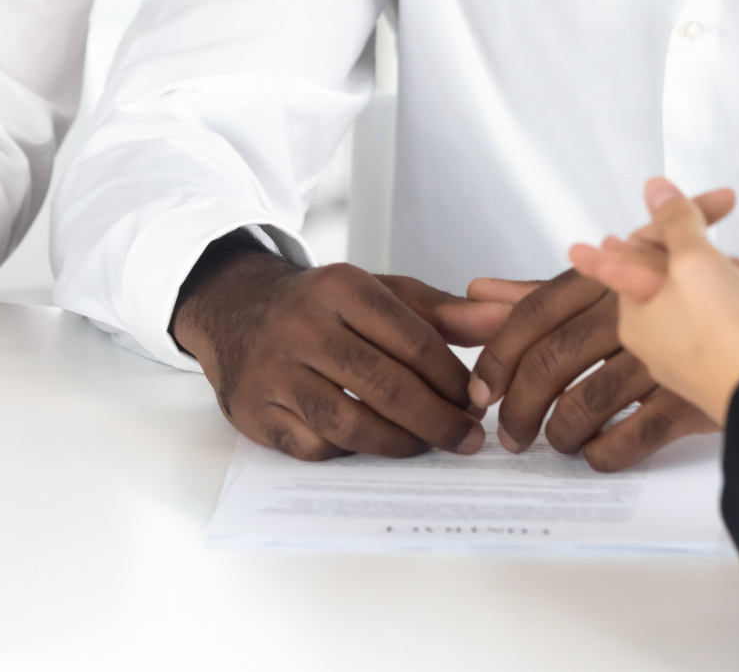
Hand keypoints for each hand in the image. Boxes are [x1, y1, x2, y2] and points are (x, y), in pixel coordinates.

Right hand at [172, 249, 487, 460]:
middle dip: (438, 420)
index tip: (479, 401)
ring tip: (429, 445)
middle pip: (385, 386)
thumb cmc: (324, 307)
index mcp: (340, 286)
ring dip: (401, 443)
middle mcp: (301, 325)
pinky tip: (376, 444)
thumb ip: (441, 311)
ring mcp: (273, 371)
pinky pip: (316, 446)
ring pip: (351, 424)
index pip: (412, 339)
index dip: (453, 378)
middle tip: (468, 438)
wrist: (238, 309)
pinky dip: (353, 452)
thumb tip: (500, 321)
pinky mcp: (253, 411)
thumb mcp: (379, 292)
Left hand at [465, 186, 737, 471]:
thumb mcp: (604, 284)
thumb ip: (537, 292)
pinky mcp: (688, 395)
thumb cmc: (669, 298)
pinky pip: (631, 437)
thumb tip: (475, 292)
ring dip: (560, 434)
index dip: (498, 357)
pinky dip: (604, 453)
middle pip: (551, 361)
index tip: (481, 393)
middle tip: (512, 437)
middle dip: (519, 408)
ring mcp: (659, 355)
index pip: (533, 314)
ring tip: (558, 443)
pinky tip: (598, 453)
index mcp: (604, 280)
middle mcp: (628, 311)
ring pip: (585, 402)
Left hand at [568, 178, 738, 425]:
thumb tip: (654, 187)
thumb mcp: (696, 261)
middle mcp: (653, 341)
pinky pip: (723, 325)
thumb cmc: (729, 332)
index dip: (681, 214)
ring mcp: (686, 360)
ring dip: (729, 280)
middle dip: (709, 253)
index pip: (642, 246)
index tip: (727, 200)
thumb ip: (675, 220)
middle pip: (672, 272)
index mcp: (634, 315)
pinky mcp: (719, 372)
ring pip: (702, 297)